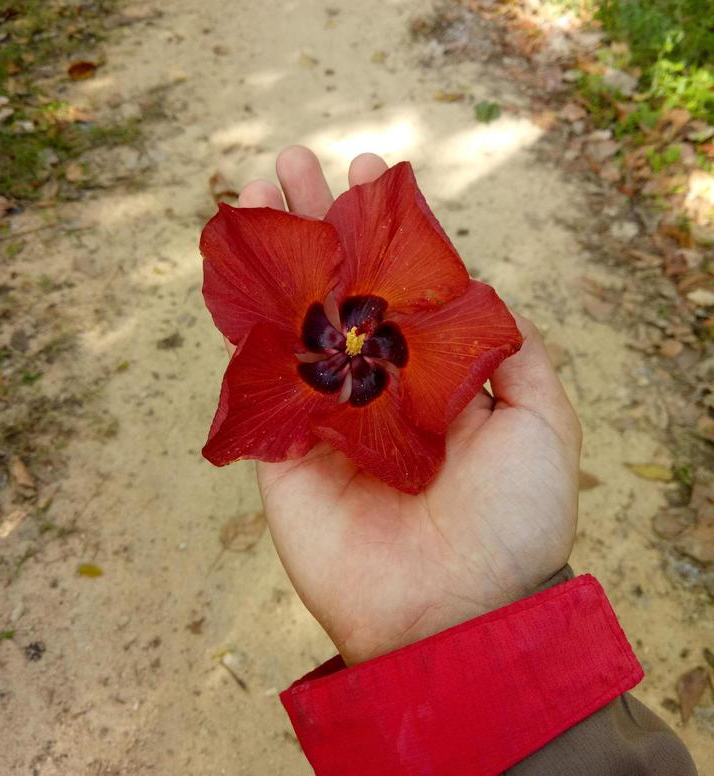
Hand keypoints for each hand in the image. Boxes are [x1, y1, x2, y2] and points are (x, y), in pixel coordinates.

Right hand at [237, 146, 580, 665]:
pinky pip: (257, 377)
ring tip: (254, 189)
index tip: (368, 171)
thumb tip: (489, 294)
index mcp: (437, 375)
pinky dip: (242, 322)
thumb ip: (518, 354)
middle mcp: (378, 386)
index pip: (402, 285)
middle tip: (294, 162)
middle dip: (316, 223)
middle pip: (339, 288)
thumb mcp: (543, 423)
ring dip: (272, 256)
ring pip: (292, 319)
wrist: (456, 613)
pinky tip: (233, 268)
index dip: (383, 228)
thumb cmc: (514, 520)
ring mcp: (326, 414)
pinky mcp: (283, 450)